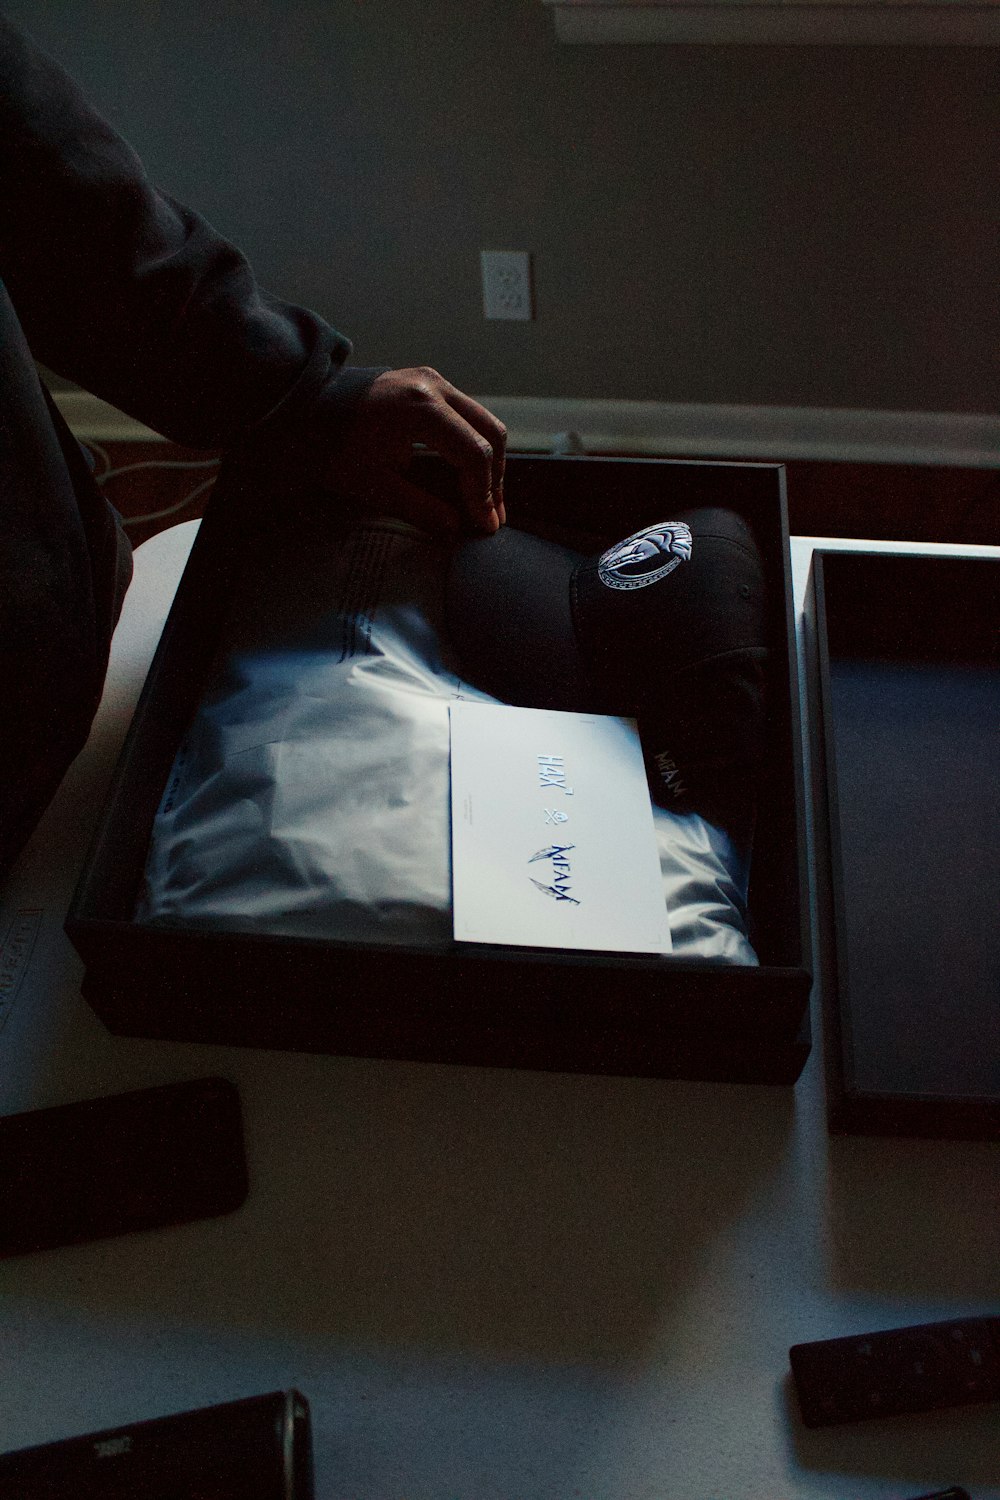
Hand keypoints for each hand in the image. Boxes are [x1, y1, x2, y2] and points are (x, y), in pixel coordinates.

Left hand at [325, 367, 506, 534]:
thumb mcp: (372, 484)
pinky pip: (467, 414)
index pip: (473, 454)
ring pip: (483, 421)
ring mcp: (433, 380)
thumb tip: (456, 530)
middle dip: (495, 479)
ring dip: (489, 462)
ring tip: (485, 500)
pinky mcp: (428, 383)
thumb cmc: (330, 444)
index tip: (485, 525)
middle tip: (492, 516)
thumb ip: (420, 508)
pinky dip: (475, 444)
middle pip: (490, 433)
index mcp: (420, 409)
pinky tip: (469, 475)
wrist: (303, 405)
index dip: (484, 494)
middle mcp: (434, 386)